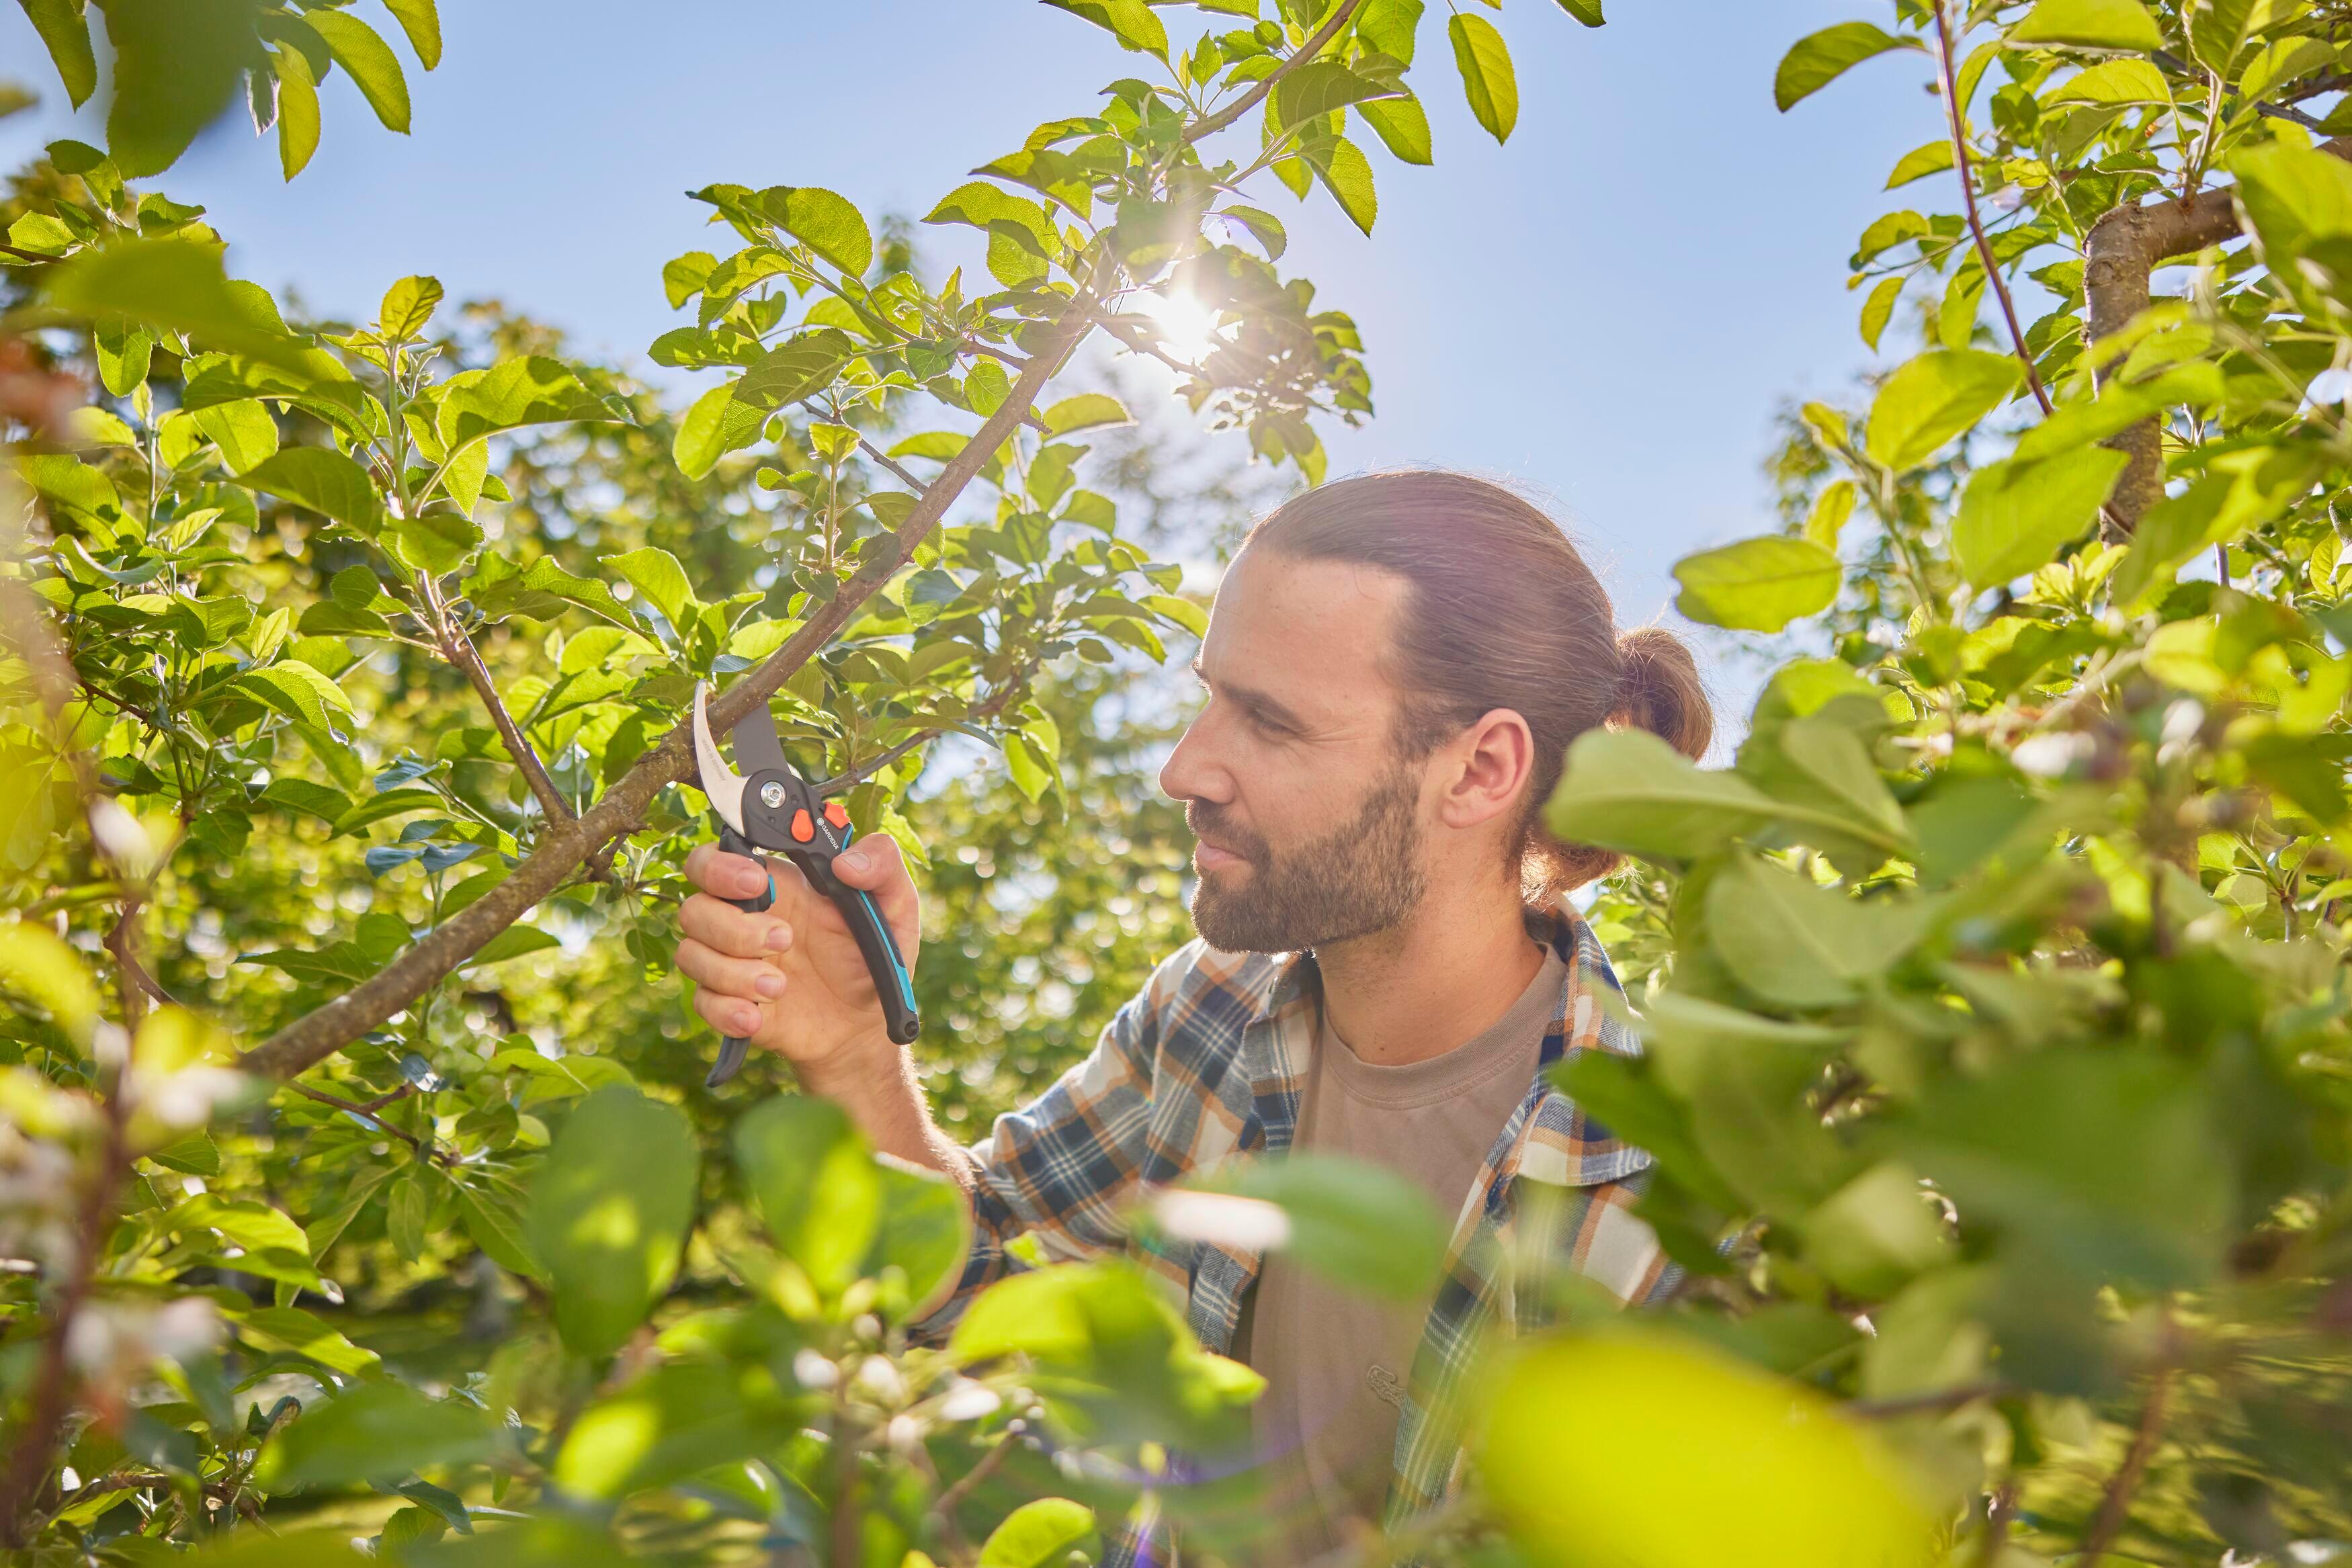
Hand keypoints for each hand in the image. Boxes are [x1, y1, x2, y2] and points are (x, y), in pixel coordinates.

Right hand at [676, 834, 921, 1075]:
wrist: (867, 1028)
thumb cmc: (874, 959)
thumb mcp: (895, 907)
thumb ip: (882, 865)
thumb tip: (846, 861)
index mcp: (775, 886)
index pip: (714, 860)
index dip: (720, 866)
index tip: (755, 882)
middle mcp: (743, 920)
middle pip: (694, 907)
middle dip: (731, 926)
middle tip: (785, 939)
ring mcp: (731, 964)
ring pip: (691, 954)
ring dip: (733, 971)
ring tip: (781, 985)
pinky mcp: (729, 1005)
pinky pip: (702, 1002)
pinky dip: (727, 1010)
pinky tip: (759, 1016)